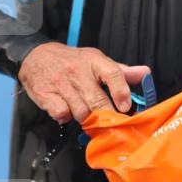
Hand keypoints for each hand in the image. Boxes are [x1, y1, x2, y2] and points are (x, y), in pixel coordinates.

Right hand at [18, 42, 149, 125]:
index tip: (126, 107)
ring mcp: (60, 83)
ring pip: (81, 111)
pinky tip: (67, 111)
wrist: (37, 56)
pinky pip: (61, 114)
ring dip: (86, 118)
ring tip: (87, 114)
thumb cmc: (72, 61)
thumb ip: (121, 71)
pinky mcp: (45, 94)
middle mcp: (77, 71)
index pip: (112, 73)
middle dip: (107, 115)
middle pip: (97, 100)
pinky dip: (66, 117)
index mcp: (94, 61)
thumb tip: (145, 73)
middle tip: (112, 124)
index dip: (121, 91)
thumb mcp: (96, 60)